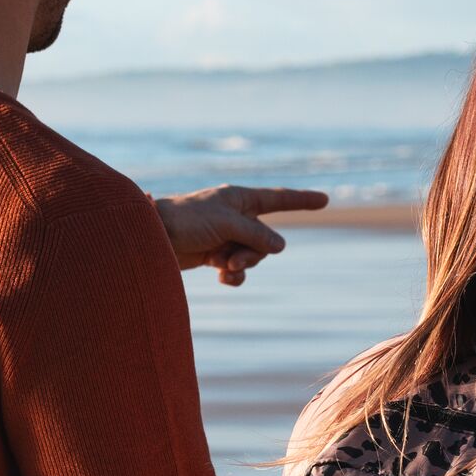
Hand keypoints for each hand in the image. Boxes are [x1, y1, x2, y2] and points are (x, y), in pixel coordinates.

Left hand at [153, 184, 328, 284]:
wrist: (150, 239)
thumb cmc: (185, 221)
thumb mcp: (226, 224)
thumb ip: (256, 235)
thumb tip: (280, 247)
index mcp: (238, 198)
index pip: (278, 199)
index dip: (302, 201)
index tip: (324, 200)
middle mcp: (234, 215)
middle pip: (265, 238)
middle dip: (254, 252)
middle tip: (232, 259)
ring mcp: (225, 236)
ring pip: (252, 255)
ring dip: (241, 264)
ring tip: (223, 267)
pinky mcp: (213, 254)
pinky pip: (237, 268)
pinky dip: (233, 275)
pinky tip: (221, 277)